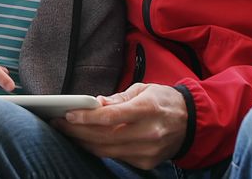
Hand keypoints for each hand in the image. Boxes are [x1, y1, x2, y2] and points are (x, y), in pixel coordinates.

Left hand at [53, 83, 187, 169]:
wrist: (193, 122)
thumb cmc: (164, 101)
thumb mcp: (143, 89)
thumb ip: (118, 98)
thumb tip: (95, 104)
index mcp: (148, 109)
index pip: (111, 117)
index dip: (86, 117)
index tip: (68, 114)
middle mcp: (149, 132)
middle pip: (104, 136)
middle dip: (77, 130)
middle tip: (58, 123)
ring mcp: (148, 150)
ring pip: (107, 150)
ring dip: (83, 142)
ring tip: (67, 132)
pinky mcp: (146, 162)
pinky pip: (116, 157)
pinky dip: (98, 149)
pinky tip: (85, 140)